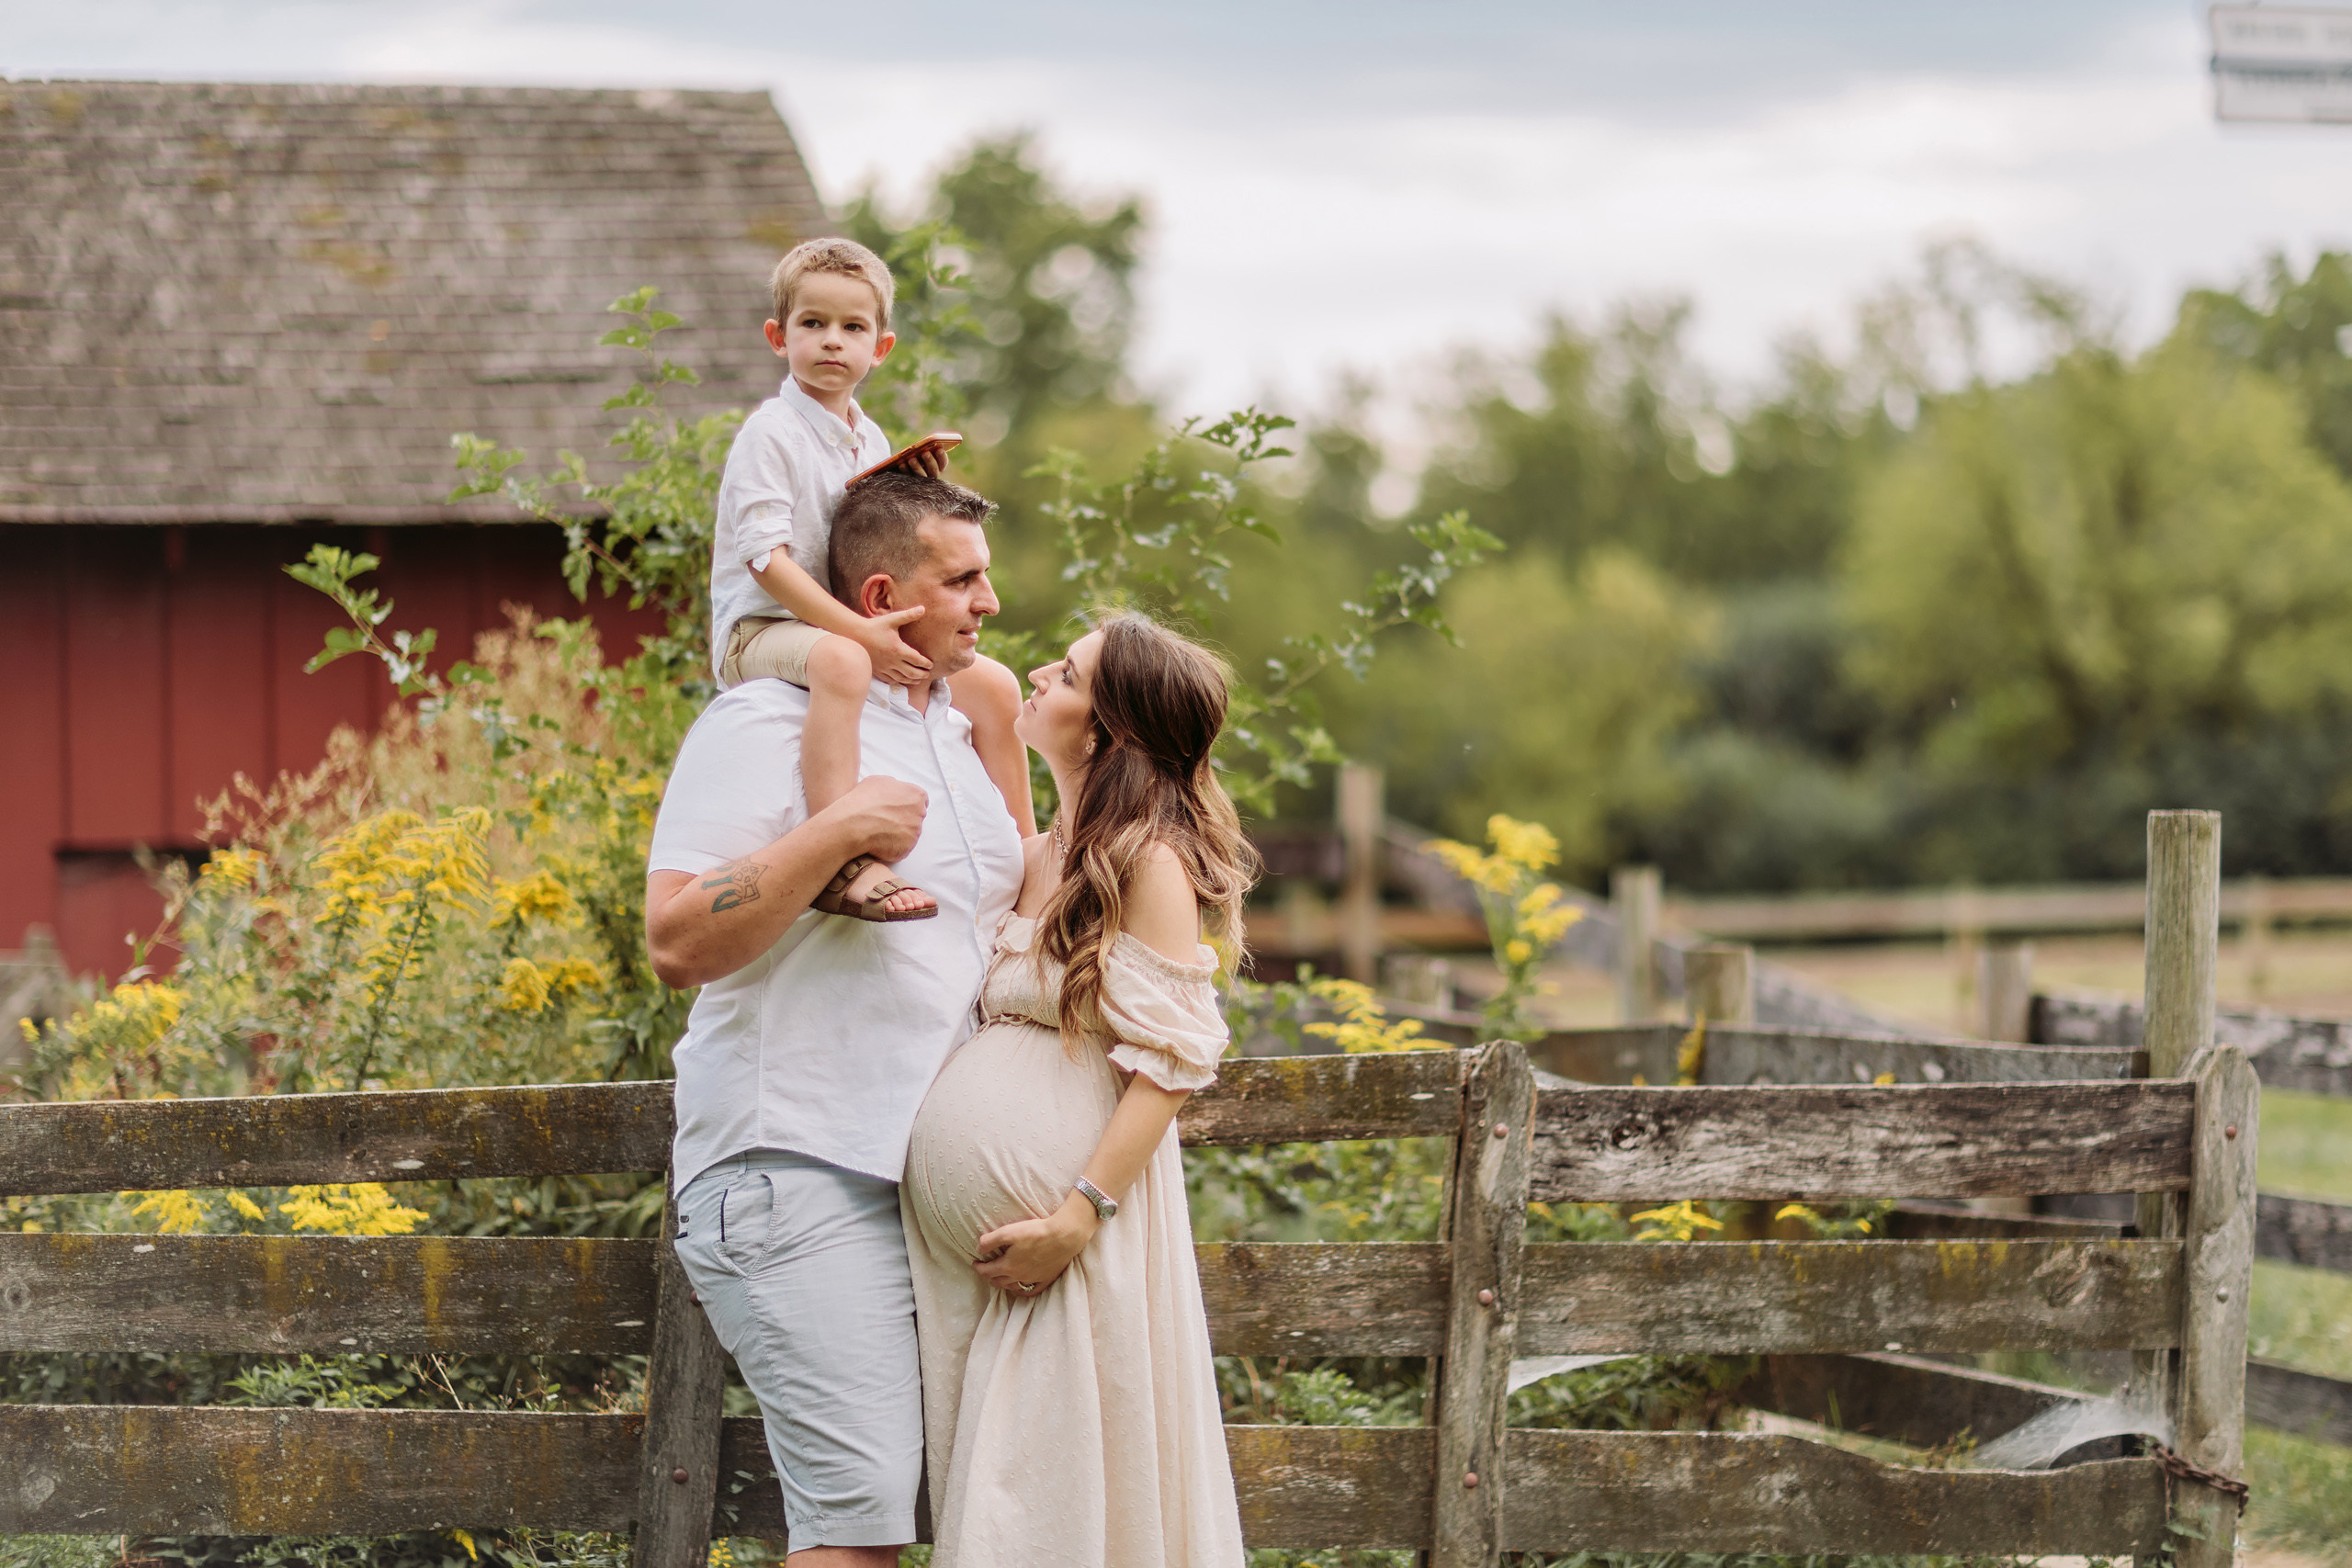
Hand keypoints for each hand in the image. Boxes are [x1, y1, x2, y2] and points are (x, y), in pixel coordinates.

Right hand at [821, 775, 926, 864]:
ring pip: (909, 833)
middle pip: (916, 817)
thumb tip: (896, 792)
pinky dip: (892, 846)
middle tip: (885, 820)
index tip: (896, 809)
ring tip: (878, 831)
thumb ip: (895, 786)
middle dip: (904, 819)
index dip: (907, 804)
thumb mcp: (879, 781)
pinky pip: (901, 848)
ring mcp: (915, 833)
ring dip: (897, 833)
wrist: (853, 825)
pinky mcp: (907, 848)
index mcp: (916, 795)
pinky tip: (878, 842)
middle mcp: (920, 814)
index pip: (921, 800)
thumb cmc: (863, 800)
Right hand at [854, 608, 931, 685]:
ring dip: (912, 680)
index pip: (917, 660)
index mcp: (898, 649)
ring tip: (918, 679)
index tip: (931, 664)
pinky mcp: (877, 671)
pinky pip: (890, 680)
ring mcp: (884, 668)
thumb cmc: (874, 626)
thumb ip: (908, 615)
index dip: (926, 663)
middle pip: (912, 673)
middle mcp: (892, 661)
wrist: (854, 634)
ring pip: (901, 679)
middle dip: (922, 674)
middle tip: (928, 674)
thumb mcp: (892, 619)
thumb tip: (923, 608)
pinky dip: (899, 682)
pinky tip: (902, 680)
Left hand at [898, 446, 948, 478]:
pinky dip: (905, 470)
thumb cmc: (917, 453)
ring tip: (911, 459)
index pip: (943, 462)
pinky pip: (908, 477)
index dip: (942, 457)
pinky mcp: (910, 481)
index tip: (939, 450)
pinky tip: (901, 464)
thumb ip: (927, 447)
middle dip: (930, 461)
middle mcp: (932, 474)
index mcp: (938, 466)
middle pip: (933, 470)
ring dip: (917, 467)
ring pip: (921, 475)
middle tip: (925, 453)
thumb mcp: (924, 450)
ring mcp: (922, 480)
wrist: (903, 462)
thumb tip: (927, 443)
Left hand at [973, 1194, 1096, 1296]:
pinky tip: (1020, 1288)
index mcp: (1007, 1266)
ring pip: (1012, 1287)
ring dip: (1003, 1284)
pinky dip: (1022, 1291)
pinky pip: (1031, 1291)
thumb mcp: (1008, 1232)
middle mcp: (1019, 1276)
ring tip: (1000, 1278)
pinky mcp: (1046, 1279)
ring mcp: (1033, 1279)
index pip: (987, 1271)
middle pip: (998, 1281)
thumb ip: (990, 1241)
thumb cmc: (1035, 1232)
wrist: (1063, 1236)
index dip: (978, 1267)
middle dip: (989, 1276)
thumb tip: (978, 1249)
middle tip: (986, 1270)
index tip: (975, 1263)